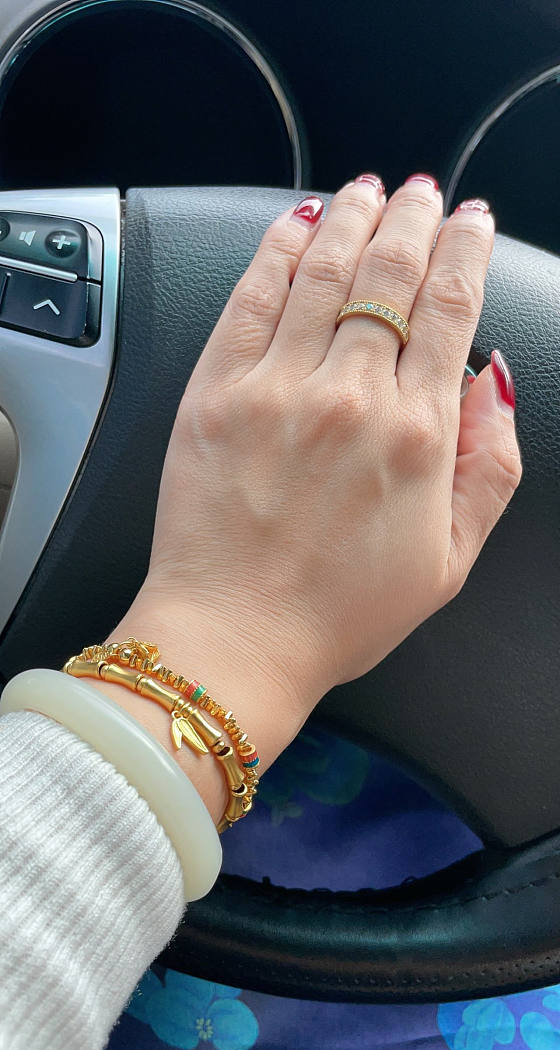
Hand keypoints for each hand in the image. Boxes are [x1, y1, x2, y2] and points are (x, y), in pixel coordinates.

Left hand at [143, 174, 520, 705]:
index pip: (450, 309)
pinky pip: (250, 296)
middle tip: (423, 195)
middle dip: (414, 219)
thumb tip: (490, 384)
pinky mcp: (214, 393)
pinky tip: (296, 225)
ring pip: (324, 270)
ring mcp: (277, 389)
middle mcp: (350, 399)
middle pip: (391, 273)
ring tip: (369, 192)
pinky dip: (276, 249)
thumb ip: (487, 465)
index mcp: (415, 437)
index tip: (470, 222)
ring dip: (352, 218)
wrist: (235, 641)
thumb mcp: (448, 560)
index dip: (465, 251)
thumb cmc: (336, 614)